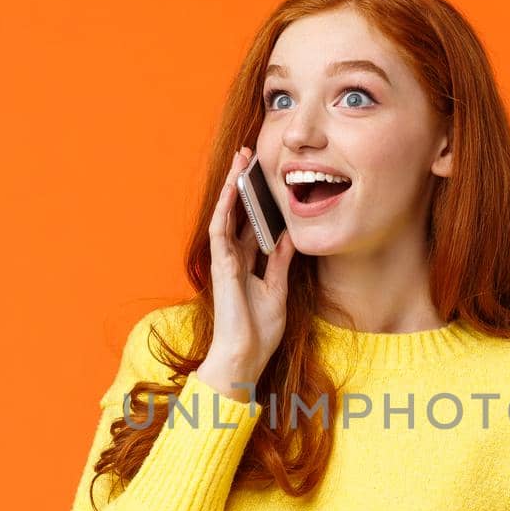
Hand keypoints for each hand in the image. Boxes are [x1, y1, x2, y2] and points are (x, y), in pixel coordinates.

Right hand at [197, 146, 296, 397]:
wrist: (245, 355)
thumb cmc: (259, 331)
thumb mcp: (277, 289)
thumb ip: (279, 262)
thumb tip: (287, 235)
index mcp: (248, 264)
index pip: (252, 223)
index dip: (258, 199)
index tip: (268, 176)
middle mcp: (234, 257)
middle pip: (238, 212)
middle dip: (244, 183)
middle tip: (251, 155)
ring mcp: (225, 260)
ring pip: (227, 213)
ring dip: (232, 185)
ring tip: (241, 158)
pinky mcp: (221, 265)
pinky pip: (221, 228)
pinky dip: (226, 205)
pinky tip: (233, 185)